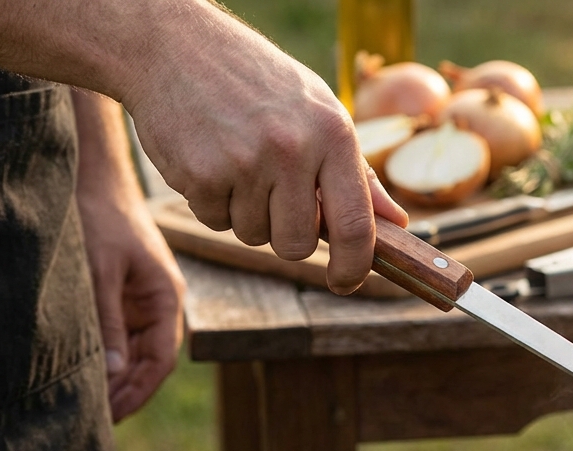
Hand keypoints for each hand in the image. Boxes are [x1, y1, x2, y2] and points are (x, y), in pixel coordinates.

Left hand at [74, 90, 185, 421]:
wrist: (93, 178)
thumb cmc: (101, 217)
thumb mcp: (101, 271)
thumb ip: (106, 321)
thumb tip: (109, 372)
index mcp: (166, 297)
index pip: (160, 360)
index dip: (137, 391)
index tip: (111, 415)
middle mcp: (159, 304)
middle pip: (147, 362)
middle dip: (124, 391)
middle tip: (94, 420)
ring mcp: (140, 301)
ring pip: (131, 352)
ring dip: (113, 378)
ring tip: (88, 404)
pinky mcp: (121, 296)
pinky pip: (117, 336)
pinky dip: (104, 357)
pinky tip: (85, 373)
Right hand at [119, 6, 407, 293]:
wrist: (175, 47)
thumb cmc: (258, 82)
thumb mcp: (319, 111)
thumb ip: (358, 173)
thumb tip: (396, 223)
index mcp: (333, 135)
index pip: (356, 225)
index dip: (355, 266)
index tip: (346, 281)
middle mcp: (293, 150)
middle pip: (298, 244)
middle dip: (287, 235)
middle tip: (274, 197)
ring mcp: (245, 163)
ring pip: (254, 235)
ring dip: (246, 214)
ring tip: (238, 162)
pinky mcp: (200, 175)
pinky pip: (215, 222)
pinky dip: (212, 203)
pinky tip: (210, 159)